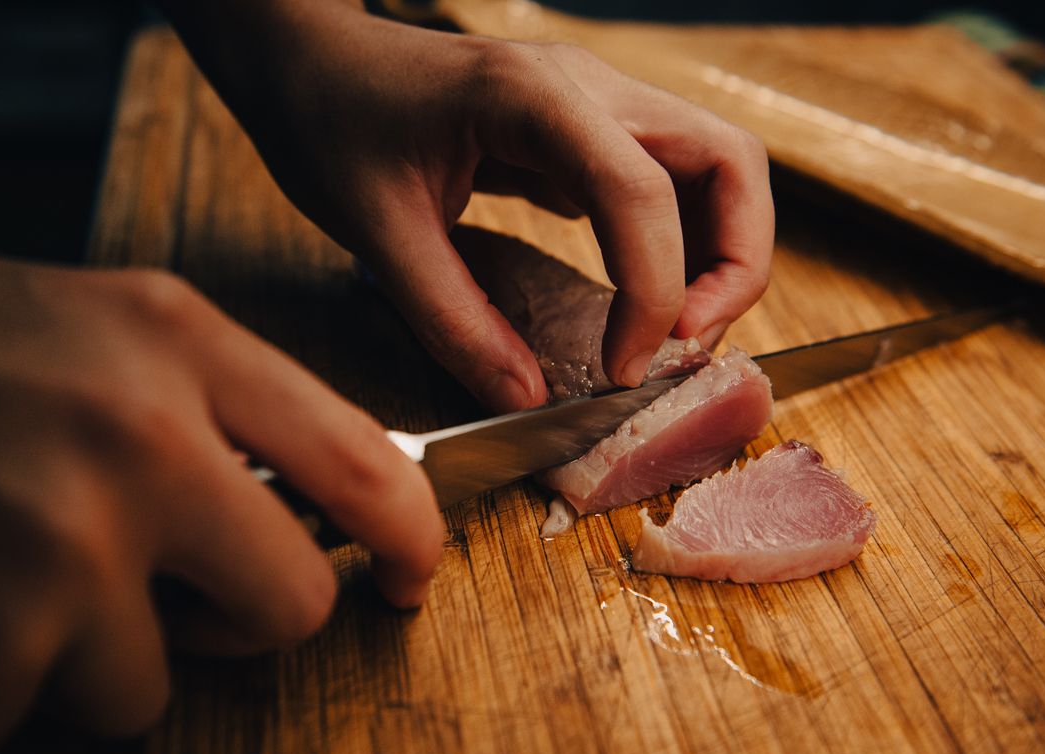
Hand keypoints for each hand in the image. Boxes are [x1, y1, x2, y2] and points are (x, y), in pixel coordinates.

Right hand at [0, 238, 442, 750]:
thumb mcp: (88, 327)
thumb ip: (211, 408)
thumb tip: (305, 503)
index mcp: (175, 346)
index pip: (363, 464)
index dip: (414, 537)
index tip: (412, 575)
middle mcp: (141, 443)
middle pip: (289, 603)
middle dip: (236, 619)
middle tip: (165, 590)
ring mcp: (64, 552)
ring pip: (148, 683)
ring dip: (84, 650)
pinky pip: (31, 713)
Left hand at [162, 0, 773, 410]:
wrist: (310, 64)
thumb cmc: (331, 123)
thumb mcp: (378, 234)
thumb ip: (455, 322)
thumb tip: (526, 398)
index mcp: (535, 99)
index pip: (642, 193)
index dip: (654, 293)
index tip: (625, 369)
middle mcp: (587, 88)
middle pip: (727, 162)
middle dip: (735, 264)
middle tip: (687, 344)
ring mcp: (594, 104)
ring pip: (712, 170)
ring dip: (719, 256)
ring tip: (673, 332)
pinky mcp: (585, 131)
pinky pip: (666, 184)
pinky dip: (677, 247)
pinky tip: (640, 300)